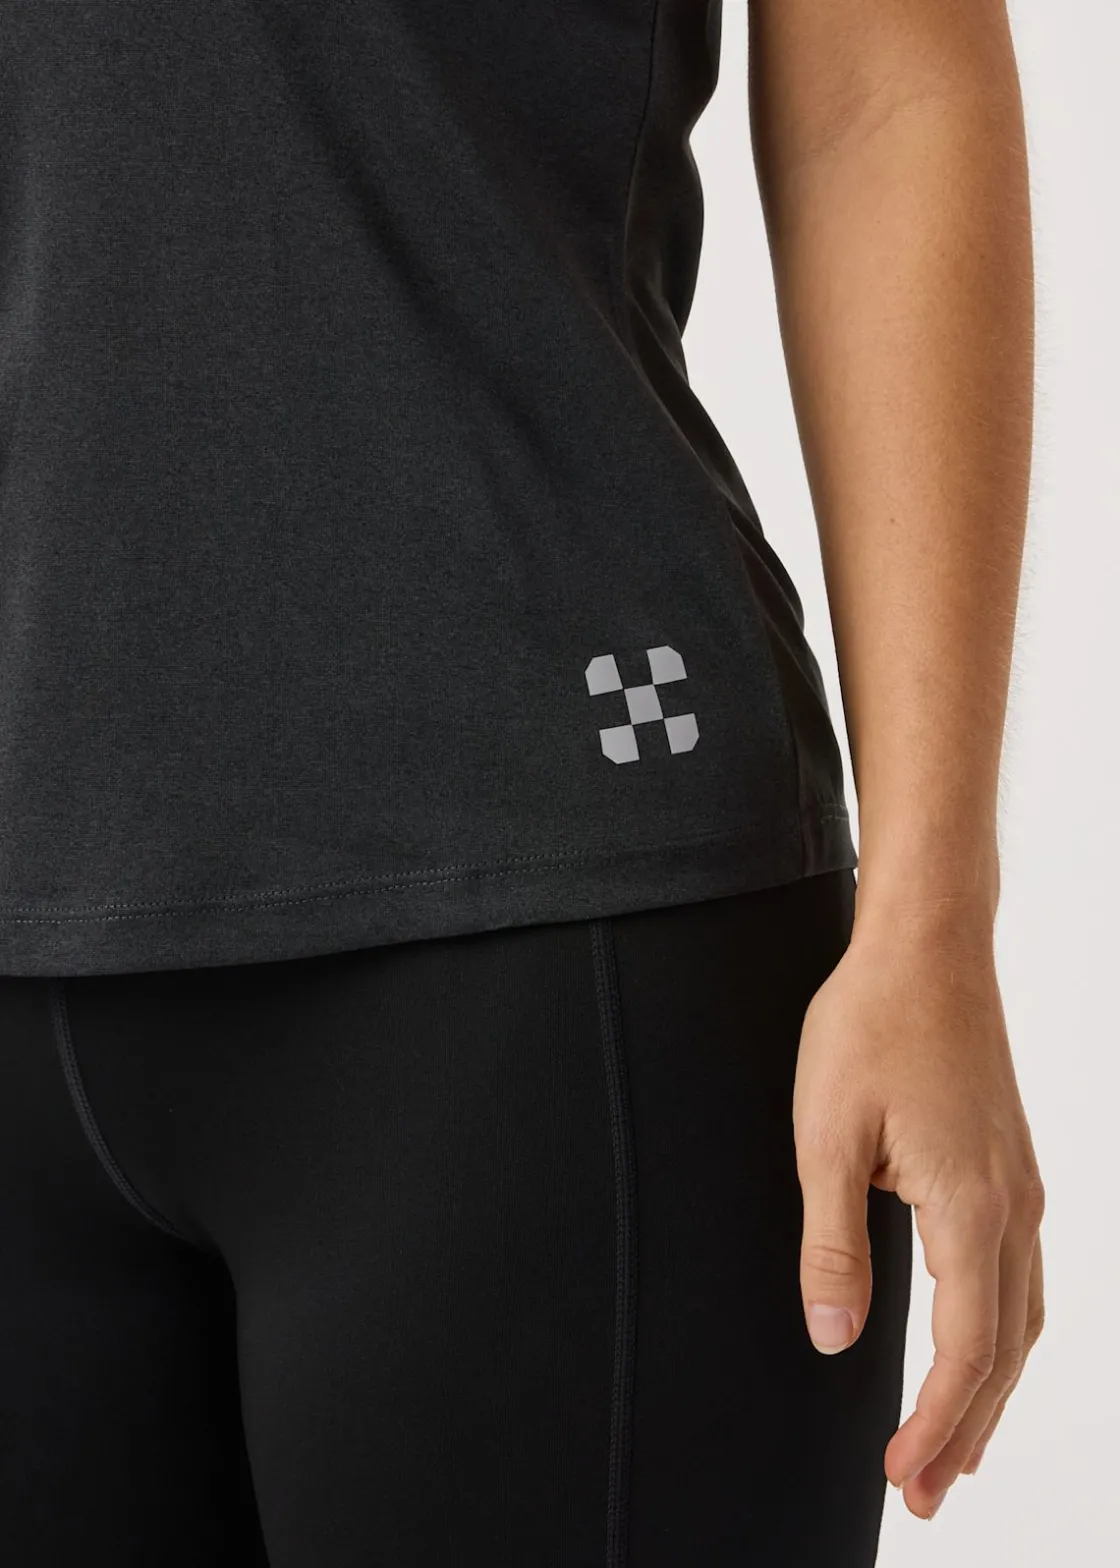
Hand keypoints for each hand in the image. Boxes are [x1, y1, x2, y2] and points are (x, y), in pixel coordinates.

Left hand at [792, 903, 1044, 1519]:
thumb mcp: (826, 1138)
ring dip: (990, 1387)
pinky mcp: (1010, 1165)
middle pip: (1004, 1348)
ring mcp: (1020, 1185)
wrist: (926, 948)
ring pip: (1021, 1315)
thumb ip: (833, 1246)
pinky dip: (1002, 1332)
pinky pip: (1021, 1273)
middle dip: (968, 1428)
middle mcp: (1013, 1206)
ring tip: (958, 1446)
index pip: (967, 1350)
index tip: (905, 1476)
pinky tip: (979, 1342)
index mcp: (971, 1207)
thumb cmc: (871, 1027)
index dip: (937, 1423)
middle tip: (928, 1493)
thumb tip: (836, 1340)